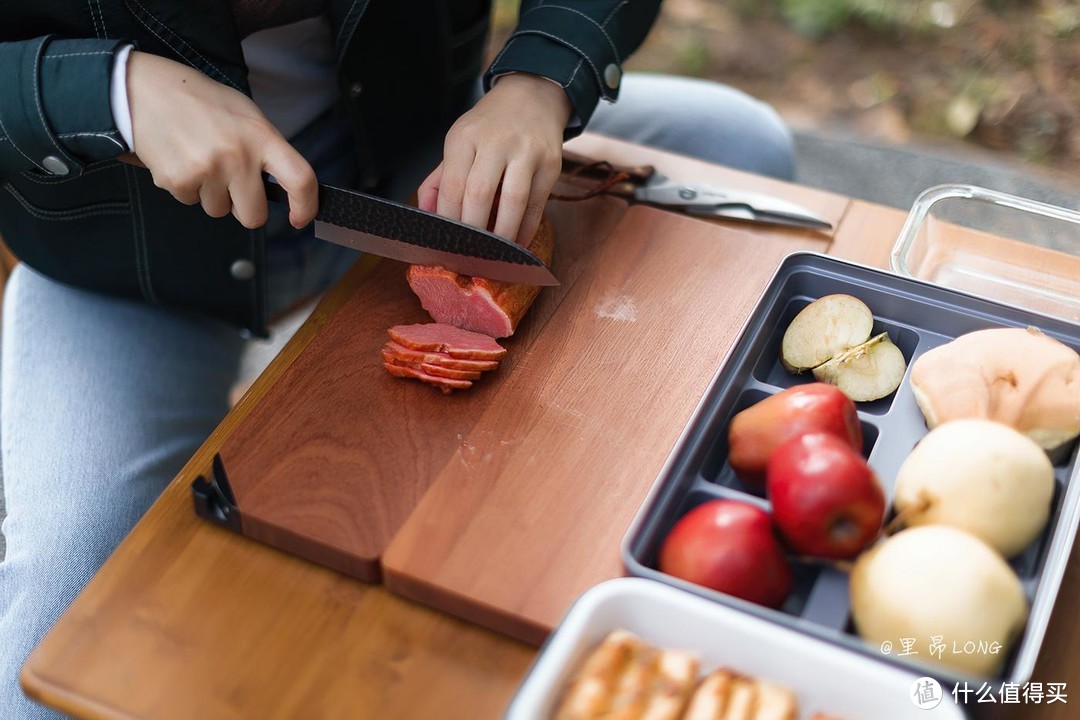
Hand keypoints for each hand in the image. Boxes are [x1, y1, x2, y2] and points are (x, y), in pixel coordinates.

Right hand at [125, 51, 315, 228]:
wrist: (144, 89)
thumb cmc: (200, 101)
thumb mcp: (245, 114)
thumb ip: (264, 150)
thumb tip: (281, 186)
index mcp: (261, 137)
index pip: (300, 179)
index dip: (306, 205)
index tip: (300, 218)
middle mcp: (238, 157)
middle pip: (254, 216)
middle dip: (244, 208)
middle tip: (231, 183)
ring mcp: (207, 171)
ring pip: (219, 211)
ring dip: (211, 193)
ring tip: (198, 159)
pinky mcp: (178, 181)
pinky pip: (190, 202)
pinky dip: (186, 187)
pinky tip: (179, 159)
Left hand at [418, 73, 571, 243]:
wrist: (532, 95)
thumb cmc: (489, 127)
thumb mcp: (459, 142)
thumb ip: (439, 180)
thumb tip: (427, 215)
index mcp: (464, 137)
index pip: (452, 187)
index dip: (449, 221)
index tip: (446, 244)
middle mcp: (495, 141)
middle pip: (480, 195)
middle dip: (473, 232)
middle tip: (468, 255)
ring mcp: (526, 151)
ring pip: (512, 201)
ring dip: (502, 235)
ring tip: (493, 255)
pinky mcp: (551, 164)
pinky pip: (536, 205)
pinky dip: (525, 230)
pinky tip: (516, 243)